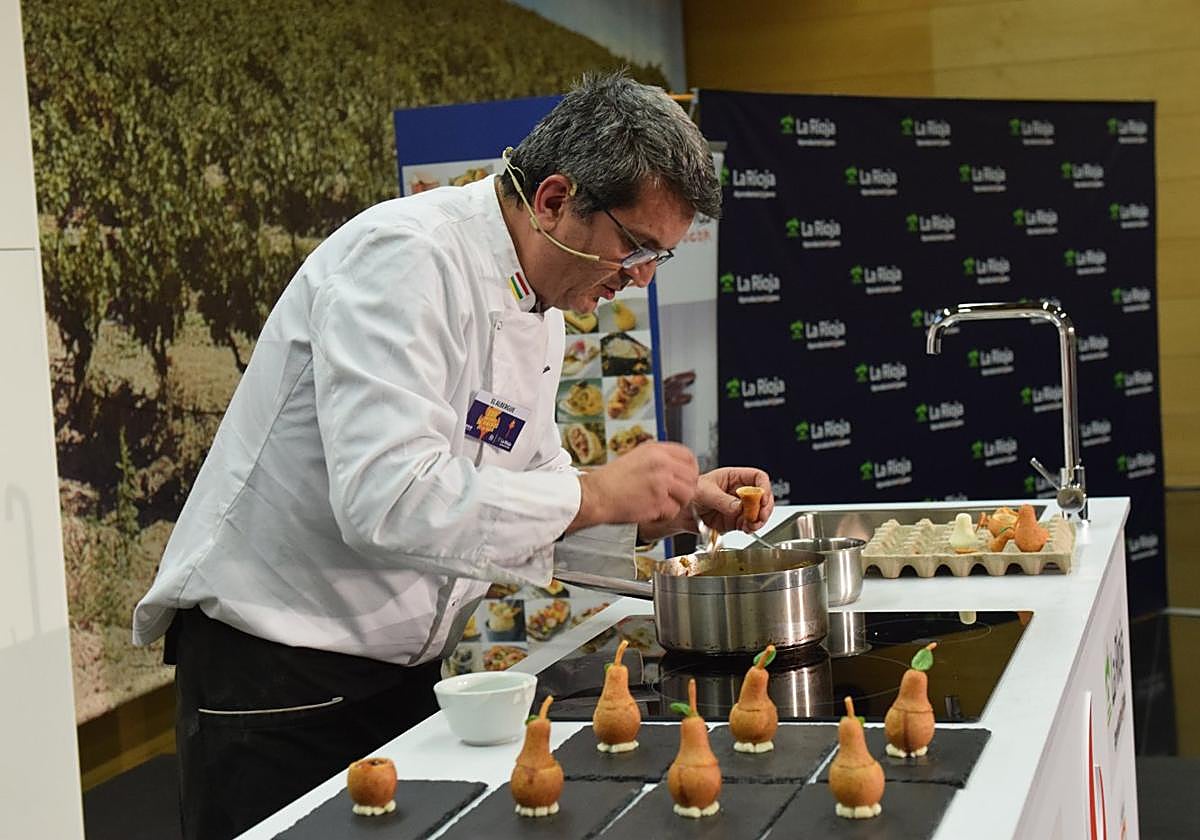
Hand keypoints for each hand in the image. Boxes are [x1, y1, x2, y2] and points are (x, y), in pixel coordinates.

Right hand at [567, 442, 698, 532]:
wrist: (594, 496)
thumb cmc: (609, 481)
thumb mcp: (635, 458)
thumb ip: (657, 460)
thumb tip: (676, 468)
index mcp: (655, 450)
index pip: (688, 456)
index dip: (690, 469)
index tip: (686, 478)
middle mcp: (661, 463)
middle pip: (691, 476)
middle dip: (685, 489)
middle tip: (674, 495)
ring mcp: (661, 482)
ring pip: (687, 494)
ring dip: (677, 503)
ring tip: (662, 504)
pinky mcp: (658, 501)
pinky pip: (674, 511)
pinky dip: (665, 515)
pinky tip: (652, 511)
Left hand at [692, 467, 773, 533]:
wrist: (680, 514)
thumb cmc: (689, 495)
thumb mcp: (704, 493)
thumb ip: (722, 500)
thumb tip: (738, 507)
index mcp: (733, 478)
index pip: (758, 477)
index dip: (764, 487)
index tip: (762, 498)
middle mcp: (739, 492)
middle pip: (763, 496)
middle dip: (765, 507)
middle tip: (760, 515)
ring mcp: (739, 507)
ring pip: (759, 512)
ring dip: (759, 520)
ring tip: (751, 524)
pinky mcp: (736, 521)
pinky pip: (750, 524)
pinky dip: (751, 528)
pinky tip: (746, 528)